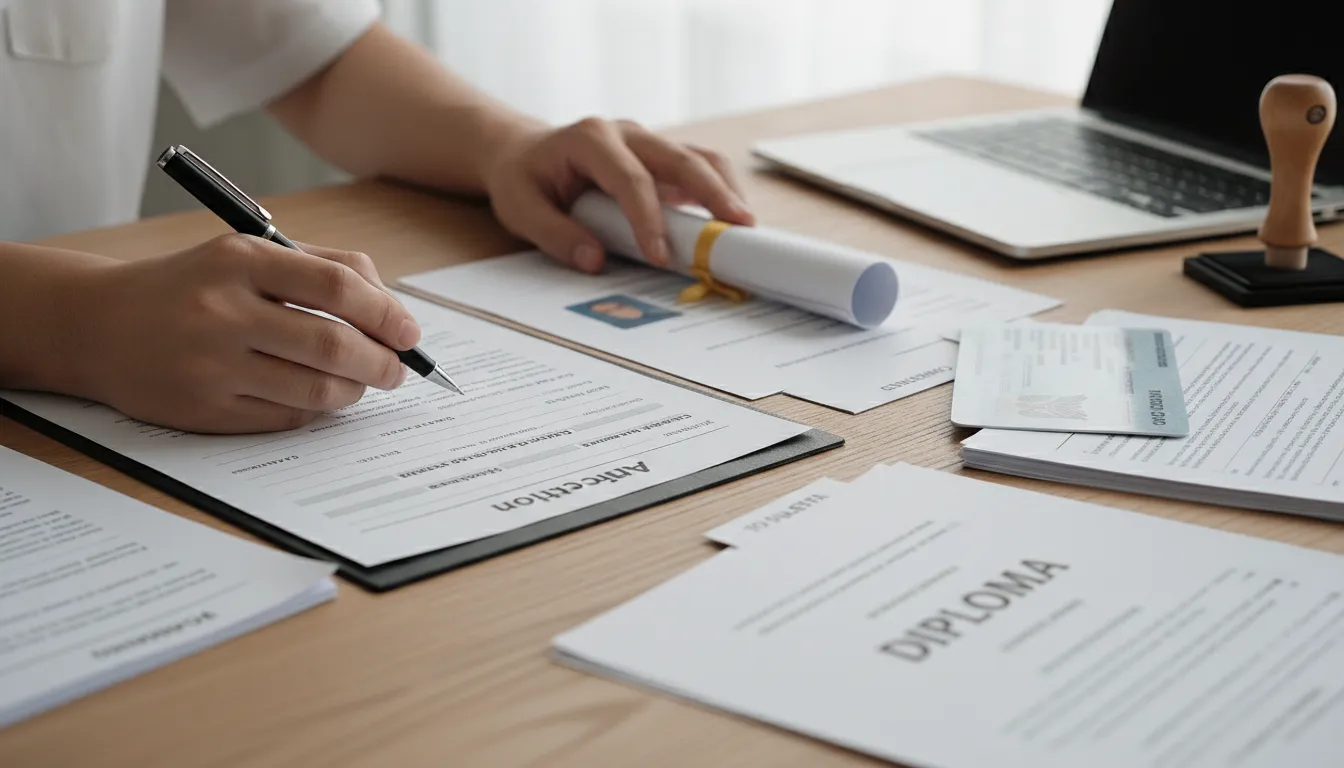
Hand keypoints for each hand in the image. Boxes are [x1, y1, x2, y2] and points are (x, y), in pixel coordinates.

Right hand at [72, 234, 420, 433]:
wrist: (98, 324)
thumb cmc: (193, 285)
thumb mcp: (249, 253)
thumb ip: (323, 268)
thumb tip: (392, 309)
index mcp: (240, 260)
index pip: (337, 287)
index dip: (387, 313)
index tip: (409, 333)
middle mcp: (222, 310)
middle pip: (334, 346)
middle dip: (382, 363)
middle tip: (397, 369)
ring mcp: (211, 364)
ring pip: (316, 389)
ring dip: (355, 390)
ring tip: (361, 382)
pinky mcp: (203, 409)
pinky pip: (286, 417)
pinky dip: (316, 409)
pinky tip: (318, 396)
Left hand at [482, 117, 755, 272]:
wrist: (524, 153)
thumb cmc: (524, 179)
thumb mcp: (521, 209)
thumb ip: (556, 235)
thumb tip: (595, 260)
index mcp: (589, 138)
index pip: (630, 178)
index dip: (649, 218)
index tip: (662, 256)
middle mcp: (626, 133)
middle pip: (681, 158)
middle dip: (712, 193)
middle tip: (738, 227)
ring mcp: (649, 142)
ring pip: (700, 157)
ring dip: (726, 189)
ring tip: (746, 225)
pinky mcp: (662, 158)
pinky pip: (700, 168)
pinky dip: (719, 191)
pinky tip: (730, 221)